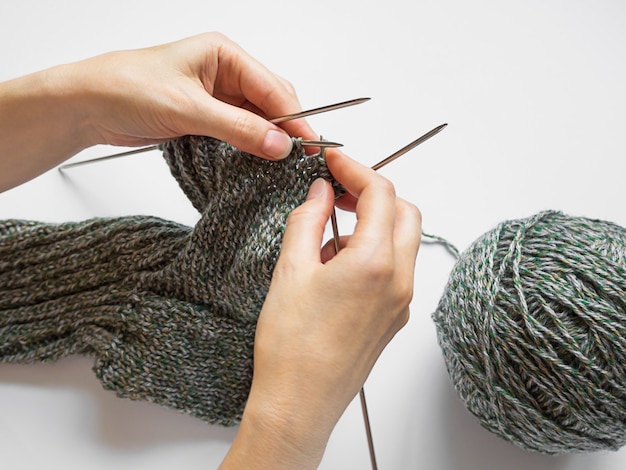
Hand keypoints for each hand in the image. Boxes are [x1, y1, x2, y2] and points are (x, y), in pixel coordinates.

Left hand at [76, 32, 316, 156]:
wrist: (88, 105)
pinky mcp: (207, 116)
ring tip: (283, 165)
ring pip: (258, 119)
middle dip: (286, 129)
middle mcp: (224, 72)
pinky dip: (251, 146)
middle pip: (271, 102)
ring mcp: (216, 96)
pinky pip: (241, 131)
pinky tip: (260, 161)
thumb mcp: (188, 109)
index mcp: (223, 54)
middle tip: (300, 160)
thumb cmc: (127, 88)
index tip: (308, 146)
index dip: (294, 118)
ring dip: (270, 140)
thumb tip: (279, 145)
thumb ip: (238, 128)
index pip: (272, 87)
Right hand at [221, 151, 421, 468]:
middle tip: (337, 193)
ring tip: (326, 239)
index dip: (356, 169)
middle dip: (373, 194)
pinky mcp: (393, 318)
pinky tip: (335, 267)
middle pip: (404, 213)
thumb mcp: (291, 270)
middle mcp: (399, 281)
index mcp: (376, 263)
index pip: (381, 193)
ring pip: (402, 242)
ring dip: (373, 224)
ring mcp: (400, 302)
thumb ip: (308, 220)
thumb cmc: (291, 345)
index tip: (333, 161)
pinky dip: (373, 252)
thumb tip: (319, 193)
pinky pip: (395, 269)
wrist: (299, 403)